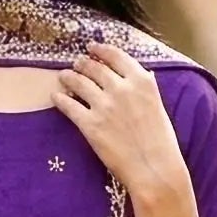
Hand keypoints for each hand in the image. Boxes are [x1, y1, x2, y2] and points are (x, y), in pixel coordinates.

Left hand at [53, 40, 189, 203]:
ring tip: (63, 76)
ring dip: (69, 76)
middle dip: (83, 63)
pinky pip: (69, 106)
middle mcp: (121, 88)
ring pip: (79, 82)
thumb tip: (140, 76)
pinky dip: (60, 99)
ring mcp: (103, 106)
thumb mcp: (158, 106)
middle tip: (77, 63)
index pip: (116, 56)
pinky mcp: (90, 124)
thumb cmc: (161, 142)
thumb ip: (145, 90)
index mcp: (141, 81)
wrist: (154, 168)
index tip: (92, 47)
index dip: (101, 49)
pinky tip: (55, 97)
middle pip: (95, 67)